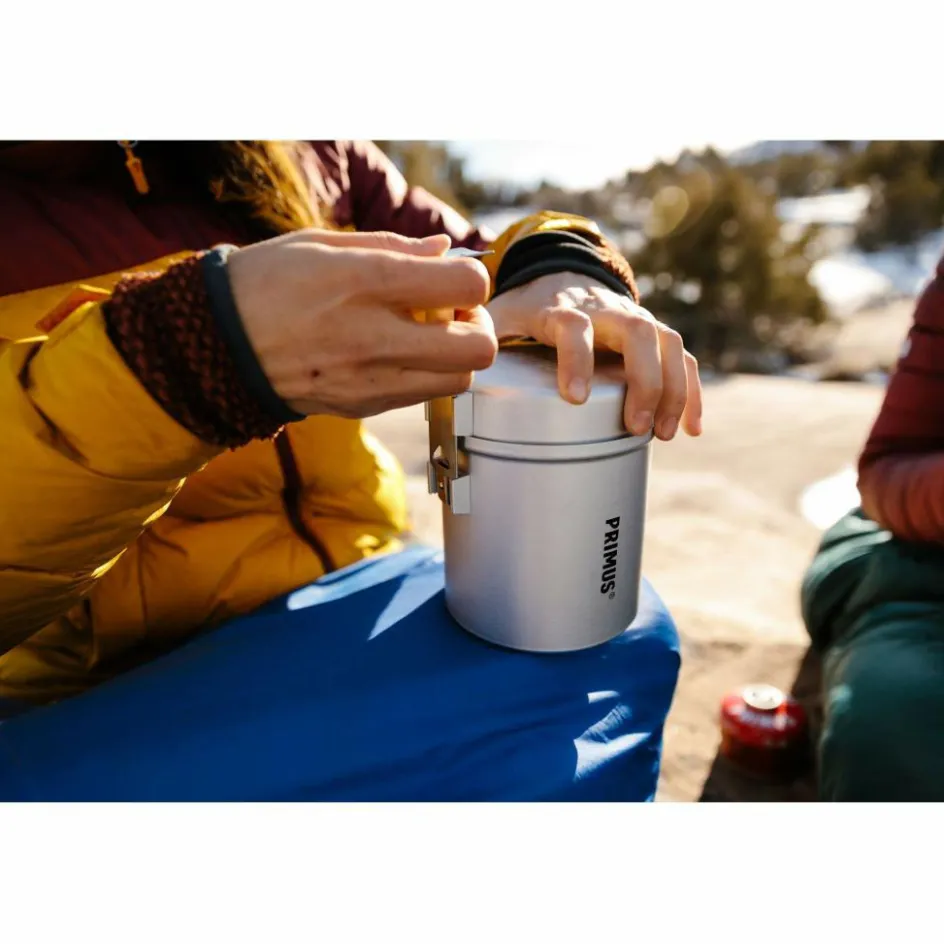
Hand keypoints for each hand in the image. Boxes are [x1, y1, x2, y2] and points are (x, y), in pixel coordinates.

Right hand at [227, 230, 495, 418]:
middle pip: (478, 349)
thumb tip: (444, 250)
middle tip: (453, 314)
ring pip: (458, 381)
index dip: (473, 279)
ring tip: (426, 336)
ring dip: (456, 357)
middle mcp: (375, 336)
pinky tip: (396, 353)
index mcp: (366, 282)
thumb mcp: (322, 245)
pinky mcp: (363, 407)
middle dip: (479, 327)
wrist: (213, 347)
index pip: (467, 286)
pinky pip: (421, 396)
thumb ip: (393, 248)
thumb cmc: (266, 282)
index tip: (452, 277)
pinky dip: (425, 374)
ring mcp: (370, 380)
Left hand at [487, 272, 701, 439]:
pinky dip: (691, 391)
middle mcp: (603, 309)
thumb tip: (462, 361)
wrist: (562, 274)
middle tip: (637, 426)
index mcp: (560, 308)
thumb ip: (483, 335)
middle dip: (643, 380)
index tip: (574, 397)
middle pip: (636, 333)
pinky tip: (691, 427)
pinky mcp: (651, 333)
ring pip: (666, 343)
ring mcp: (632, 318)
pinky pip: (682, 357)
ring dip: (673, 389)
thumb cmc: (527, 307)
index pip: (572, 326)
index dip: (576, 358)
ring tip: (664, 433)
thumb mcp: (500, 315)